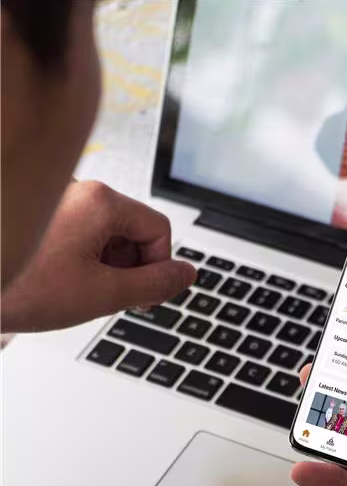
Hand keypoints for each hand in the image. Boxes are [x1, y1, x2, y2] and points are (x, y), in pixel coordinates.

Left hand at [1, 181, 195, 332]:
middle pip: (131, 229)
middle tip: (101, 295)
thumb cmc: (19, 288)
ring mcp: (55, 200)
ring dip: (100, 264)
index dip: (157, 267)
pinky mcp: (37, 214)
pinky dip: (75, 258)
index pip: (159, 230)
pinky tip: (52, 280)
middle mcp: (79, 190)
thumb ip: (155, 284)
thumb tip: (188, 275)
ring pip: (103, 233)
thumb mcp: (103, 294)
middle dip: (125, 266)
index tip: (137, 295)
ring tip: (70, 289)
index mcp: (102, 201)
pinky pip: (76, 232)